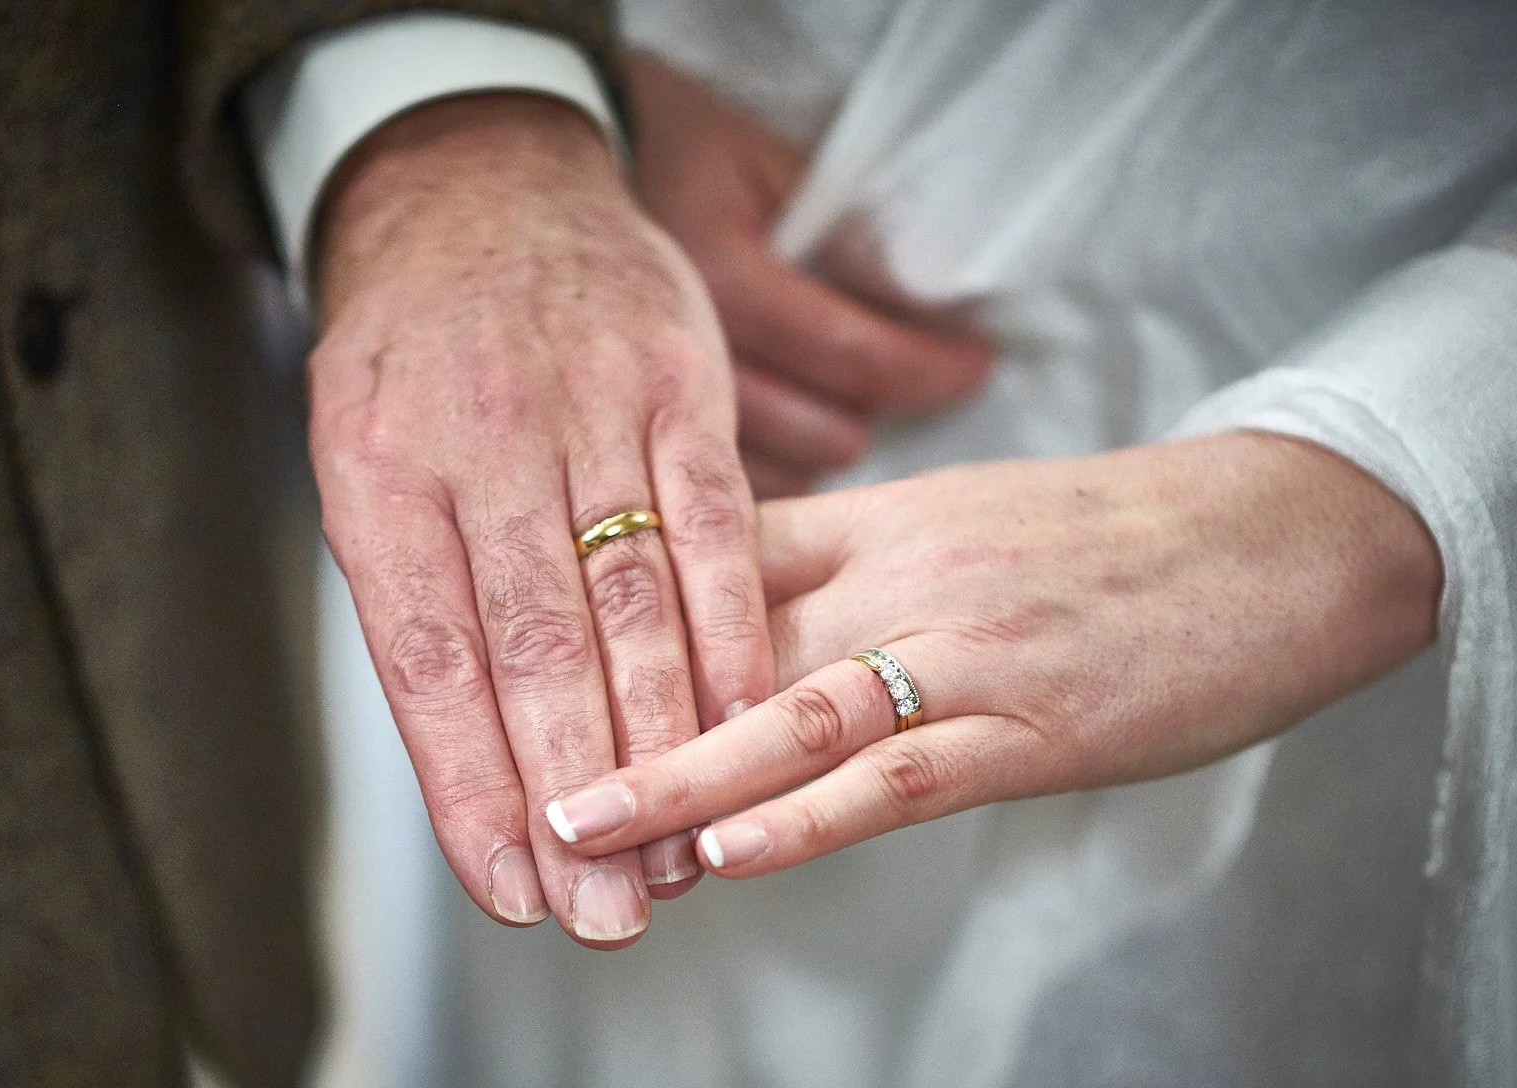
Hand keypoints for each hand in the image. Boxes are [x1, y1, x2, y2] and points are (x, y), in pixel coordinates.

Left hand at [311, 94, 771, 946]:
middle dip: (571, 796)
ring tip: (677, 860)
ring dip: (662, 742)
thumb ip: (413, 598)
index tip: (510, 888)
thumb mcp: (364, 456)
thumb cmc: (413, 360)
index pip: (424, 660)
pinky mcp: (680, 387)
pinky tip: (744, 726)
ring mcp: (587, 406)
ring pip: (629, 600)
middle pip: (531, 647)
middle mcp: (479, 440)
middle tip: (602, 914)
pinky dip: (731, 638)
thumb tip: (465, 767)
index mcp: (378, 471)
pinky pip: (717, 528)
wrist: (481, 188)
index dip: (468, 784)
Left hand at [540, 432, 1441, 878]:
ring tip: (580, 830)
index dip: (602, 619)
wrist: (1283, 539)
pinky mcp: (1031, 727)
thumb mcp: (962, 526)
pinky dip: (807, 815)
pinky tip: (730, 854)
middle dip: (608, 716)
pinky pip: (898, 774)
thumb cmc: (1114, 544)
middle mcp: (900, 574)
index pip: (705, 558)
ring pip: (790, 713)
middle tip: (506, 781)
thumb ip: (847, 563)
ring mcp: (963, 651)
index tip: (513, 670)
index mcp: (878, 520)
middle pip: (721, 639)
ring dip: (678, 778)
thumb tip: (729, 621)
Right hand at [628, 53, 992, 495]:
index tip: (976, 363)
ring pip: (781, 475)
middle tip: (886, 384)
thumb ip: (849, 228)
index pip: (856, 355)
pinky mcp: (630, 448)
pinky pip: (727, 494)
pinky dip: (769, 474)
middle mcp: (686, 358)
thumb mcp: (770, 165)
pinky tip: (780, 434)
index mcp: (723, 275)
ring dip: (820, 448)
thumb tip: (937, 298)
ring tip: (831, 404)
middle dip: (868, 414)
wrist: (540, 191)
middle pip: (822, 434)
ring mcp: (649, 413)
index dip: (930, 369)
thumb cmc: (683, 168)